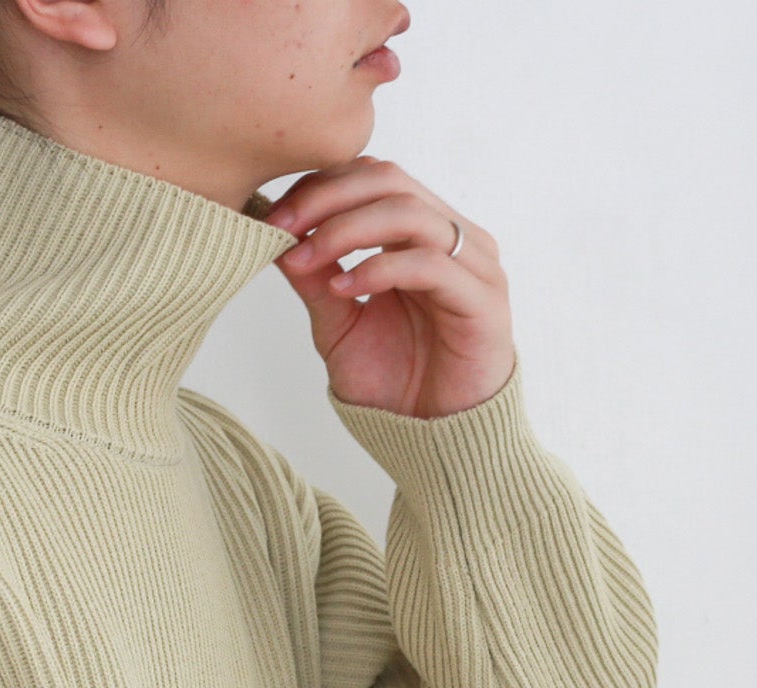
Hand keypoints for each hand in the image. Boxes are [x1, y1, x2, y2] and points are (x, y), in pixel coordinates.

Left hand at [265, 156, 515, 418]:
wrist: (435, 440)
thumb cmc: (396, 383)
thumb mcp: (338, 324)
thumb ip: (315, 279)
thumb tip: (276, 237)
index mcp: (421, 234)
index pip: (372, 178)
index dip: (321, 187)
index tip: (272, 216)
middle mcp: (452, 238)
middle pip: (389, 181)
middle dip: (328, 199)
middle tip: (282, 227)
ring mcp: (473, 265)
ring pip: (409, 213)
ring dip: (347, 230)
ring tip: (306, 259)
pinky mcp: (484, 300)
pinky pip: (430, 265)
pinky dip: (379, 269)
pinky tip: (343, 289)